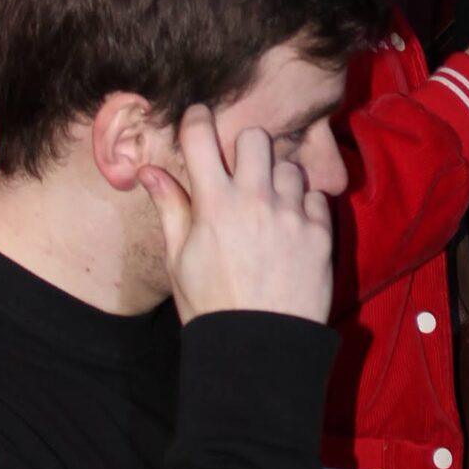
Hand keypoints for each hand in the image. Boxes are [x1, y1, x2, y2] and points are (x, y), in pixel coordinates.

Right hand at [139, 106, 334, 324]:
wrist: (258, 348)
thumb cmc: (211, 304)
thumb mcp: (180, 259)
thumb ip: (171, 208)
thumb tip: (149, 171)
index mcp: (214, 205)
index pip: (201, 137)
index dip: (196, 120)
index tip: (198, 120)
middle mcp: (255, 200)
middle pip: (255, 137)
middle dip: (244, 148)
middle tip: (239, 171)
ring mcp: (291, 215)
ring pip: (288, 166)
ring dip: (277, 179)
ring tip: (267, 207)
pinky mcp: (320, 232)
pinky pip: (315, 196)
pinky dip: (304, 205)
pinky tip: (290, 228)